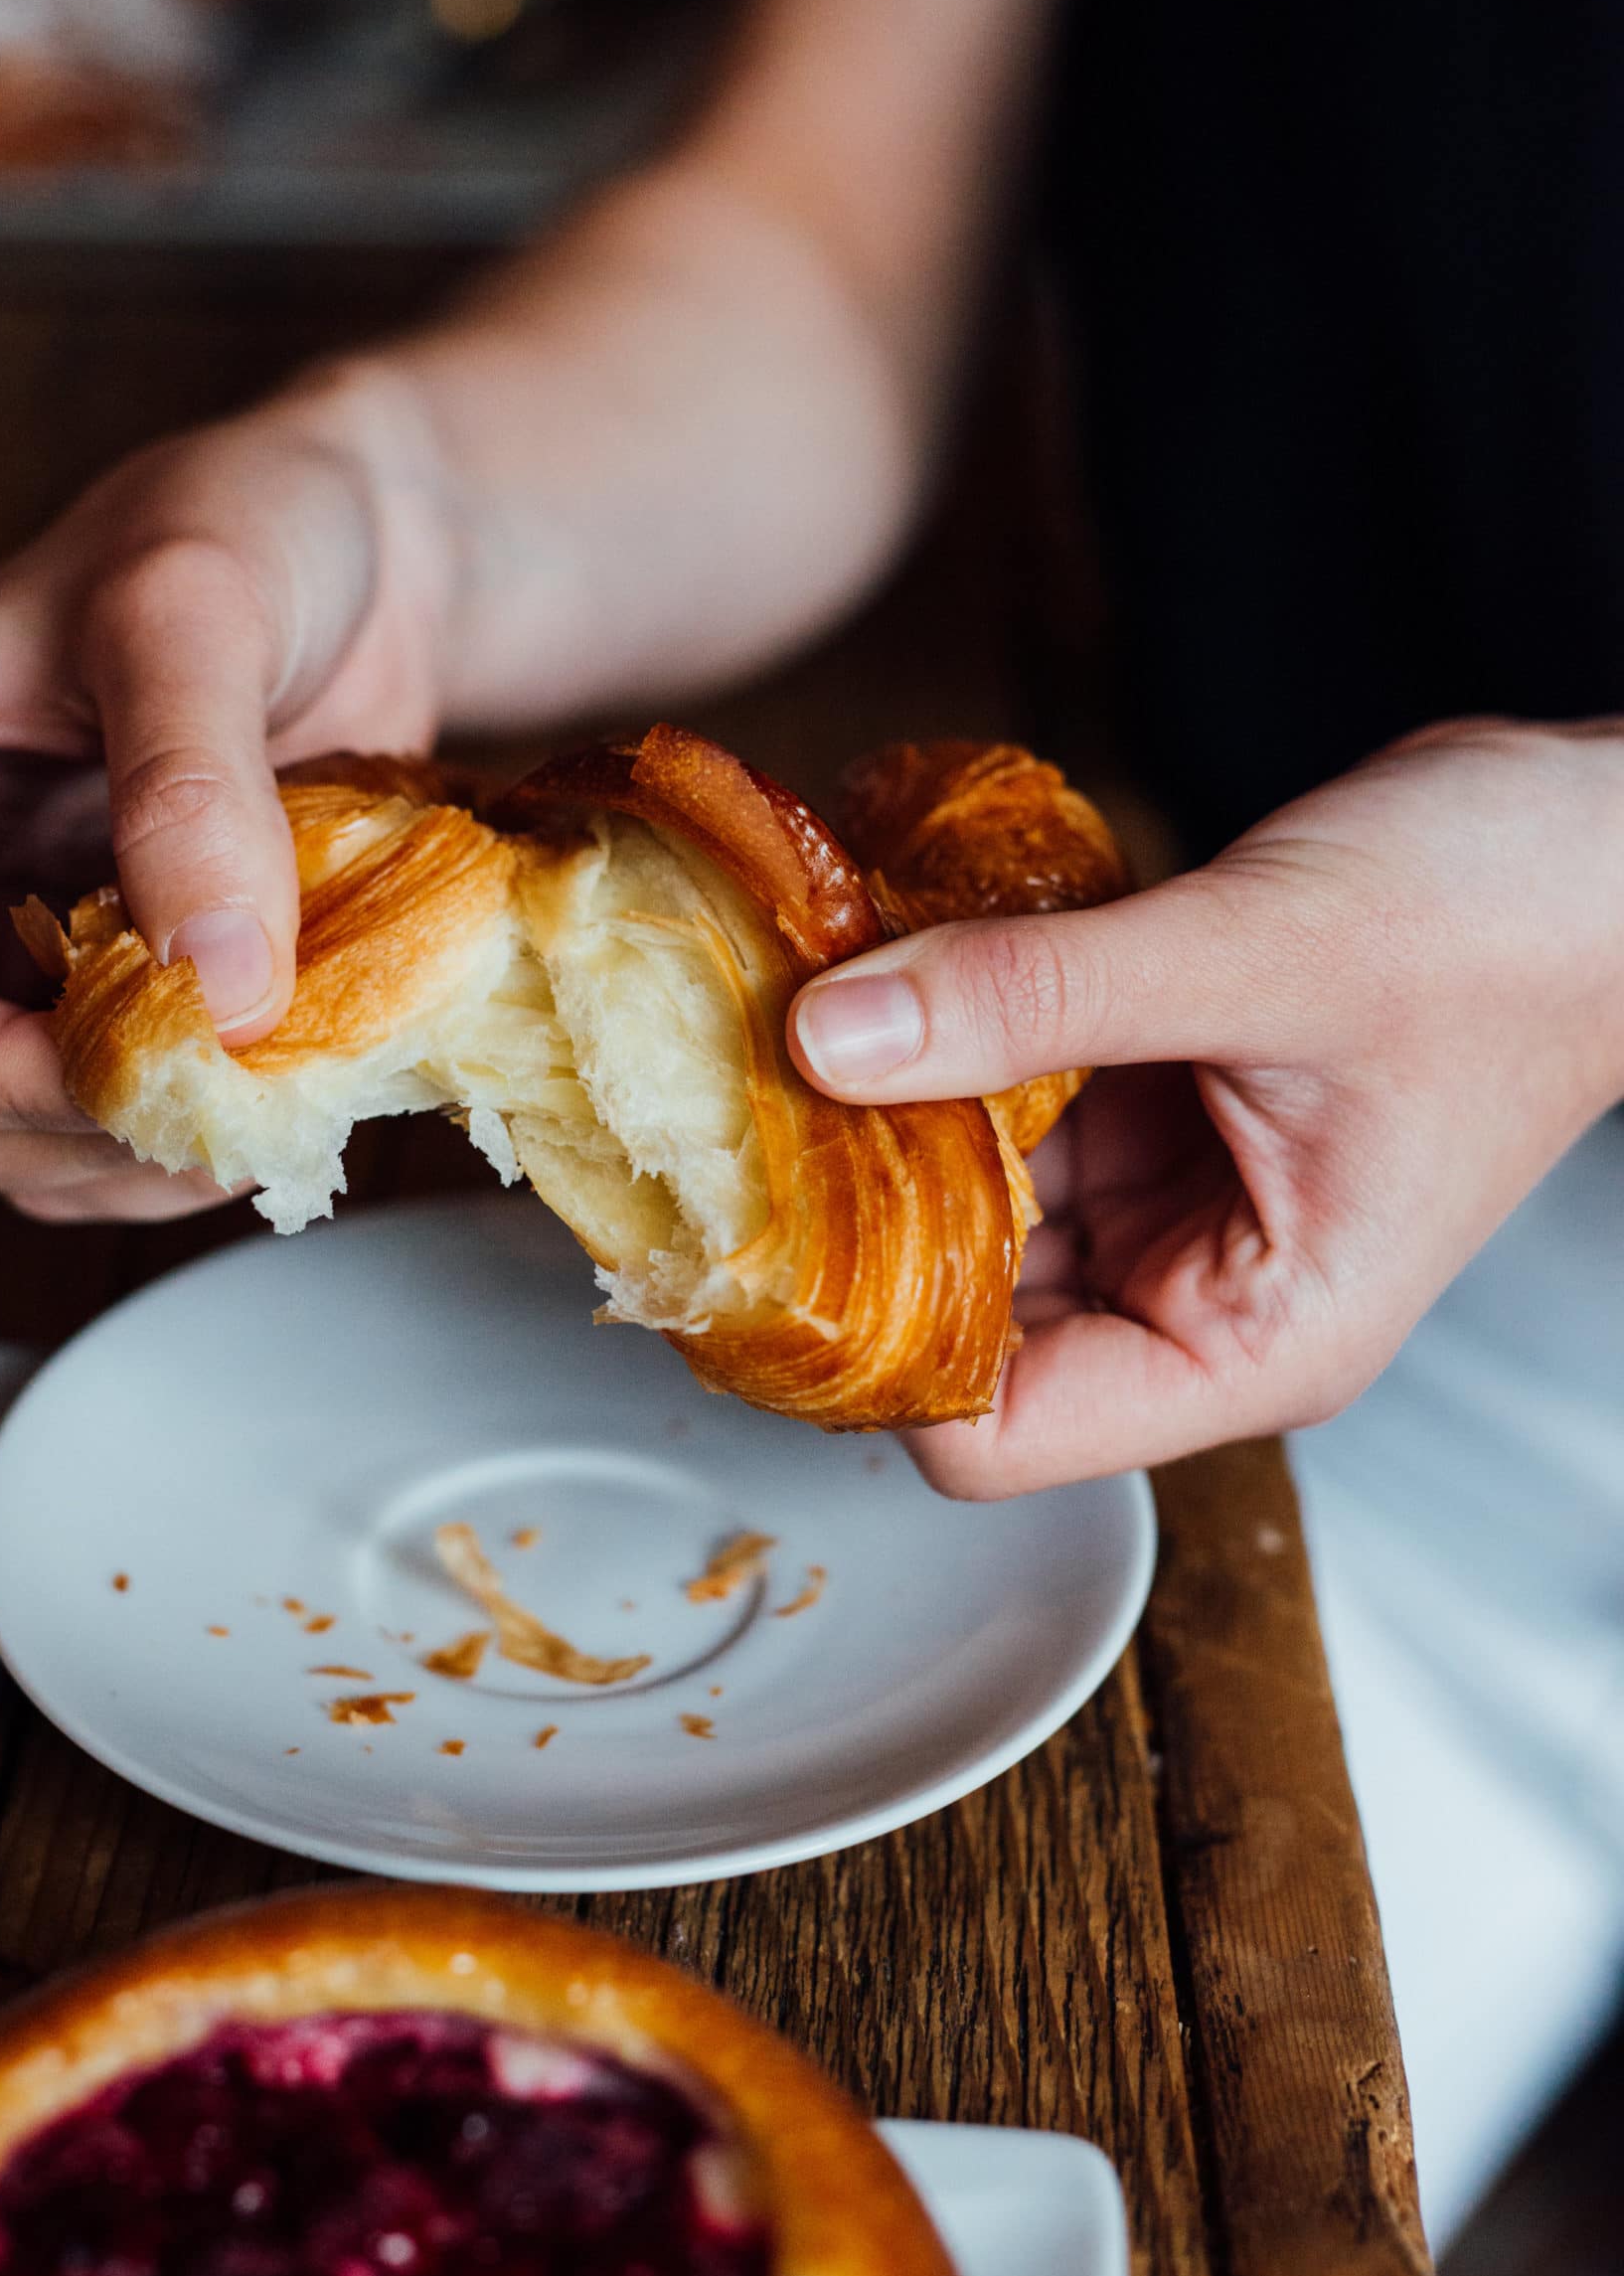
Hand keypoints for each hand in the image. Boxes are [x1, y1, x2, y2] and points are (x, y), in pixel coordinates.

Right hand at [0, 367, 453, 1219]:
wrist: (365, 547)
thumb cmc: (245, 526)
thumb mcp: (194, 605)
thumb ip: (190, 784)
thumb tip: (215, 983)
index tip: (158, 1076)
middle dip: (93, 1136)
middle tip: (255, 1085)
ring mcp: (15, 974)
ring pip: (41, 1167)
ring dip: (172, 1156)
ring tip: (301, 1061)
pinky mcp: (118, 1011)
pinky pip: (139, 1142)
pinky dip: (225, 1138)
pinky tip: (311, 1061)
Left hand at [788, 720, 1623, 1494]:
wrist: (1607, 836)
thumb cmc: (1515, 926)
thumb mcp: (1259, 953)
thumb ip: (1037, 997)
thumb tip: (831, 1038)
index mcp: (1249, 1342)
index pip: (990, 1438)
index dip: (869, 1355)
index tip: (772, 1232)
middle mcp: (1193, 1297)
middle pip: (953, 1324)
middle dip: (854, 1224)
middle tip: (739, 1104)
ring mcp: (1164, 1204)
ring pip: (963, 1207)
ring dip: (884, 1120)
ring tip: (793, 1015)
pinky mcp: (1145, 1108)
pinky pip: (1001, 1104)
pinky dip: (938, 1045)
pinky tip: (880, 966)